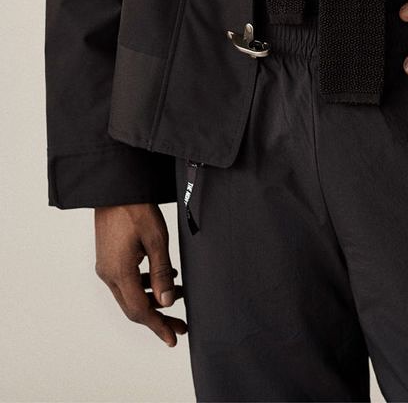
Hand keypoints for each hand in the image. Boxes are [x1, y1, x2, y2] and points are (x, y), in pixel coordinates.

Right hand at [94, 203, 186, 346]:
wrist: (115, 188)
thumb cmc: (136, 209)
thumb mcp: (156, 239)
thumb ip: (162, 272)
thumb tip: (168, 303)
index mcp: (119, 272)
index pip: (140, 310)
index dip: (158, 326)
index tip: (173, 338)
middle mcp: (108, 274)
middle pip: (134, 307)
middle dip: (158, 318)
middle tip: (181, 326)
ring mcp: (106, 267)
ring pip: (131, 295)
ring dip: (154, 298)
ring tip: (179, 294)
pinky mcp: (109, 259)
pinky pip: (127, 281)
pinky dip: (146, 284)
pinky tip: (165, 276)